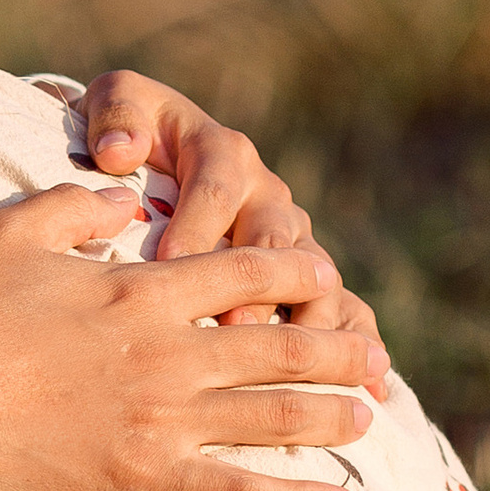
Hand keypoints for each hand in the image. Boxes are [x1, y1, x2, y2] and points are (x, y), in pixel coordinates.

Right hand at [0, 182, 379, 490]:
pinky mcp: (145, 476)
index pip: (247, 270)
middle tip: (372, 352)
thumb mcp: (7, 233)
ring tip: (369, 413)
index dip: (296, 269)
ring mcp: (163, 418)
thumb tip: (128, 196)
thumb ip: (74, 206)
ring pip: (277, 415)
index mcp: (142, 289)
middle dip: (338, 346)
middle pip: (283, 344)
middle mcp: (169, 351)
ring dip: (333, 412)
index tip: (324, 275)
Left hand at [78, 65, 387, 375]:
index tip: (170, 260)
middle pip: (274, 237)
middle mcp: (267, 195)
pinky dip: (358, 343)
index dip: (197, 221)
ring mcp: (293, 239)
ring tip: (313, 365)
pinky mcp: (308, 278)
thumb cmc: (130, 132)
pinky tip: (371, 387)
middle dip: (258, 284)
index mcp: (223, 153)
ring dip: (314, 320)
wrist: (158, 150)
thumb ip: (118, 115)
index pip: (216, 185)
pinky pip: (343, 308)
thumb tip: (121, 149)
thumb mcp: (119, 103)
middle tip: (233, 327)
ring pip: (316, 277)